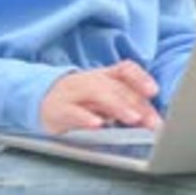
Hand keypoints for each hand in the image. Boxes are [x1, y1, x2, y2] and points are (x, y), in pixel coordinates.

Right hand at [40, 60, 162, 133]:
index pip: (125, 69)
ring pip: (97, 94)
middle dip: (137, 104)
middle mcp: (91, 81)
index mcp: (105, 76)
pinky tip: (97, 125)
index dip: (140, 78)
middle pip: (117, 87)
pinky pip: (73, 111)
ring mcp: (74, 93)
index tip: (154, 91)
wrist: (42, 101)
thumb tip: (153, 120)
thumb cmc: (80, 101)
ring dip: (118, 106)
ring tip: (133, 119)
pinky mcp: (59, 109)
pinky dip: (86, 118)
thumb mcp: (104, 100)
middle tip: (152, 122)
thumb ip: (128, 107)